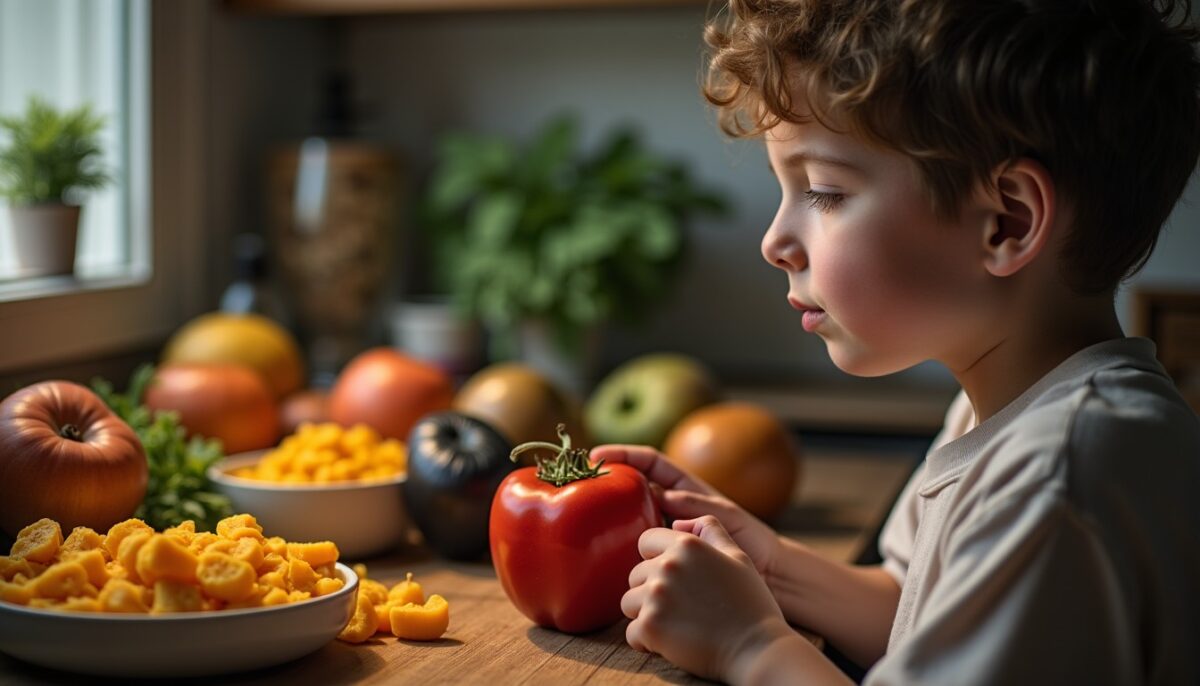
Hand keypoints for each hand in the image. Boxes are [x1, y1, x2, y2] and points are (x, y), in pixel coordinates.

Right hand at [591, 444, 780, 575]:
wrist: (766, 576)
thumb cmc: (751, 541)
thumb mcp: (727, 517)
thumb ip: (698, 505)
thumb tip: (664, 496)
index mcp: (685, 488)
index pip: (648, 462)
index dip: (622, 455)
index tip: (596, 456)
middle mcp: (670, 507)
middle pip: (631, 487)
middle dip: (607, 482)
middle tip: (581, 486)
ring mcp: (666, 531)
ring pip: (630, 518)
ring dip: (609, 516)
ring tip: (585, 518)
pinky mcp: (665, 556)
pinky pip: (637, 548)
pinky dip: (621, 547)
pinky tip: (605, 557)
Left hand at [621, 515, 794, 681]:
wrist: (757, 647)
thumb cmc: (750, 603)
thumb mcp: (738, 556)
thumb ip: (710, 531)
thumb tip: (679, 523)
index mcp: (687, 545)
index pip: (646, 541)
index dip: (655, 558)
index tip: (672, 577)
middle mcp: (668, 566)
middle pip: (635, 574)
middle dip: (650, 589)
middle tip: (679, 606)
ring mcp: (656, 596)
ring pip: (629, 602)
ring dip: (646, 614)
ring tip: (674, 624)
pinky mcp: (650, 626)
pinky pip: (631, 632)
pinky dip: (646, 640)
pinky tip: (668, 642)